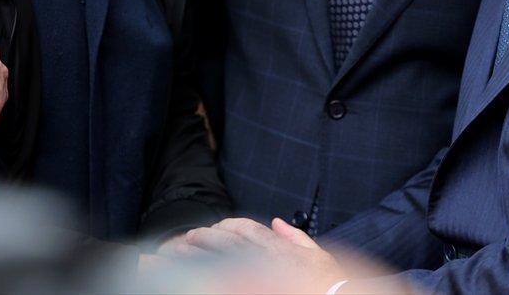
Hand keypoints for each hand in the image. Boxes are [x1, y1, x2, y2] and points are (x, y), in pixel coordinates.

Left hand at [171, 218, 345, 290]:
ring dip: (197, 253)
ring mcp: (257, 274)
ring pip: (219, 257)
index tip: (212, 229)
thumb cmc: (330, 283)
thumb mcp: (319, 254)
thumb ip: (296, 237)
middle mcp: (265, 256)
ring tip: (178, 252)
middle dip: (204, 237)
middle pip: (226, 239)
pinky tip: (193, 274)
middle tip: (185, 239)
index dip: (225, 226)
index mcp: (279, 246)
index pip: (245, 228)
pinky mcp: (251, 285)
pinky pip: (225, 278)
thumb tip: (278, 222)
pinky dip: (208, 273)